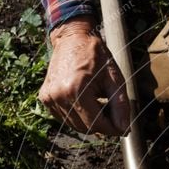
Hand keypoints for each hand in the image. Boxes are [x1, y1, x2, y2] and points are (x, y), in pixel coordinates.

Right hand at [38, 16, 129, 135]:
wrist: (72, 38)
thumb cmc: (96, 56)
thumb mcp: (115, 78)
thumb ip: (120, 105)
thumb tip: (124, 129)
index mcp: (76, 90)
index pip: (97, 124)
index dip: (112, 129)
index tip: (123, 127)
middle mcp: (59, 96)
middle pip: (86, 128)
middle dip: (102, 125)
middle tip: (111, 110)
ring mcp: (49, 98)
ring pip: (75, 126)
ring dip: (90, 121)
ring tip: (99, 103)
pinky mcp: (45, 98)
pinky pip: (65, 119)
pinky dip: (78, 116)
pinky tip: (85, 101)